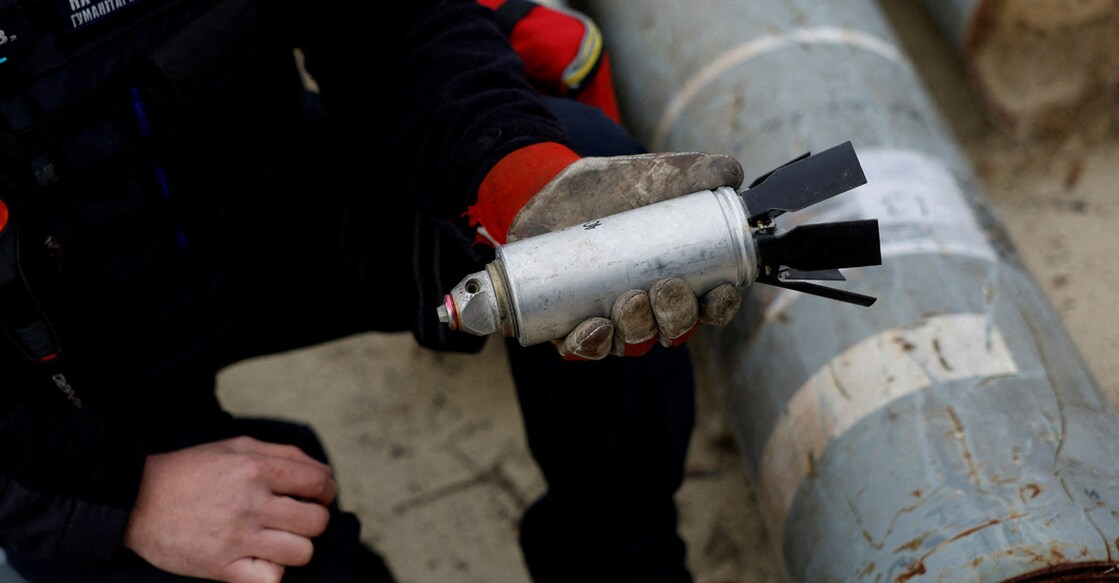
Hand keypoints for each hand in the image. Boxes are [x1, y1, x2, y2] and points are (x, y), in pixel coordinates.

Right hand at [123, 436, 336, 582]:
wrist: (134, 502)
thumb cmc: (190, 471)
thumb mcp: (236, 447)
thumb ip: (283, 454)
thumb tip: (324, 474)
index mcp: (256, 469)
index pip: (318, 483)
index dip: (327, 491)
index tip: (318, 497)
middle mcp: (250, 503)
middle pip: (316, 521)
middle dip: (314, 521)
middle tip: (297, 520)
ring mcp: (237, 538)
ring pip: (302, 552)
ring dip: (296, 548)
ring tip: (279, 541)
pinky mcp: (221, 568)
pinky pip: (271, 580)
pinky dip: (272, 574)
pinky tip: (261, 561)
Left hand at [508, 151, 745, 359]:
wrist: (553, 185)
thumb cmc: (614, 186)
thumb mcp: (656, 173)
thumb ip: (697, 170)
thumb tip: (734, 175)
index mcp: (680, 279)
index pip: (709, 306)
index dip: (719, 307)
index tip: (718, 293)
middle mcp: (649, 307)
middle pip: (673, 330)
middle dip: (675, 317)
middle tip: (664, 288)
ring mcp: (610, 319)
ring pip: (632, 342)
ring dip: (638, 329)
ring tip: (630, 300)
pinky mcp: (568, 323)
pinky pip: (581, 349)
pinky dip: (590, 345)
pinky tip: (595, 327)